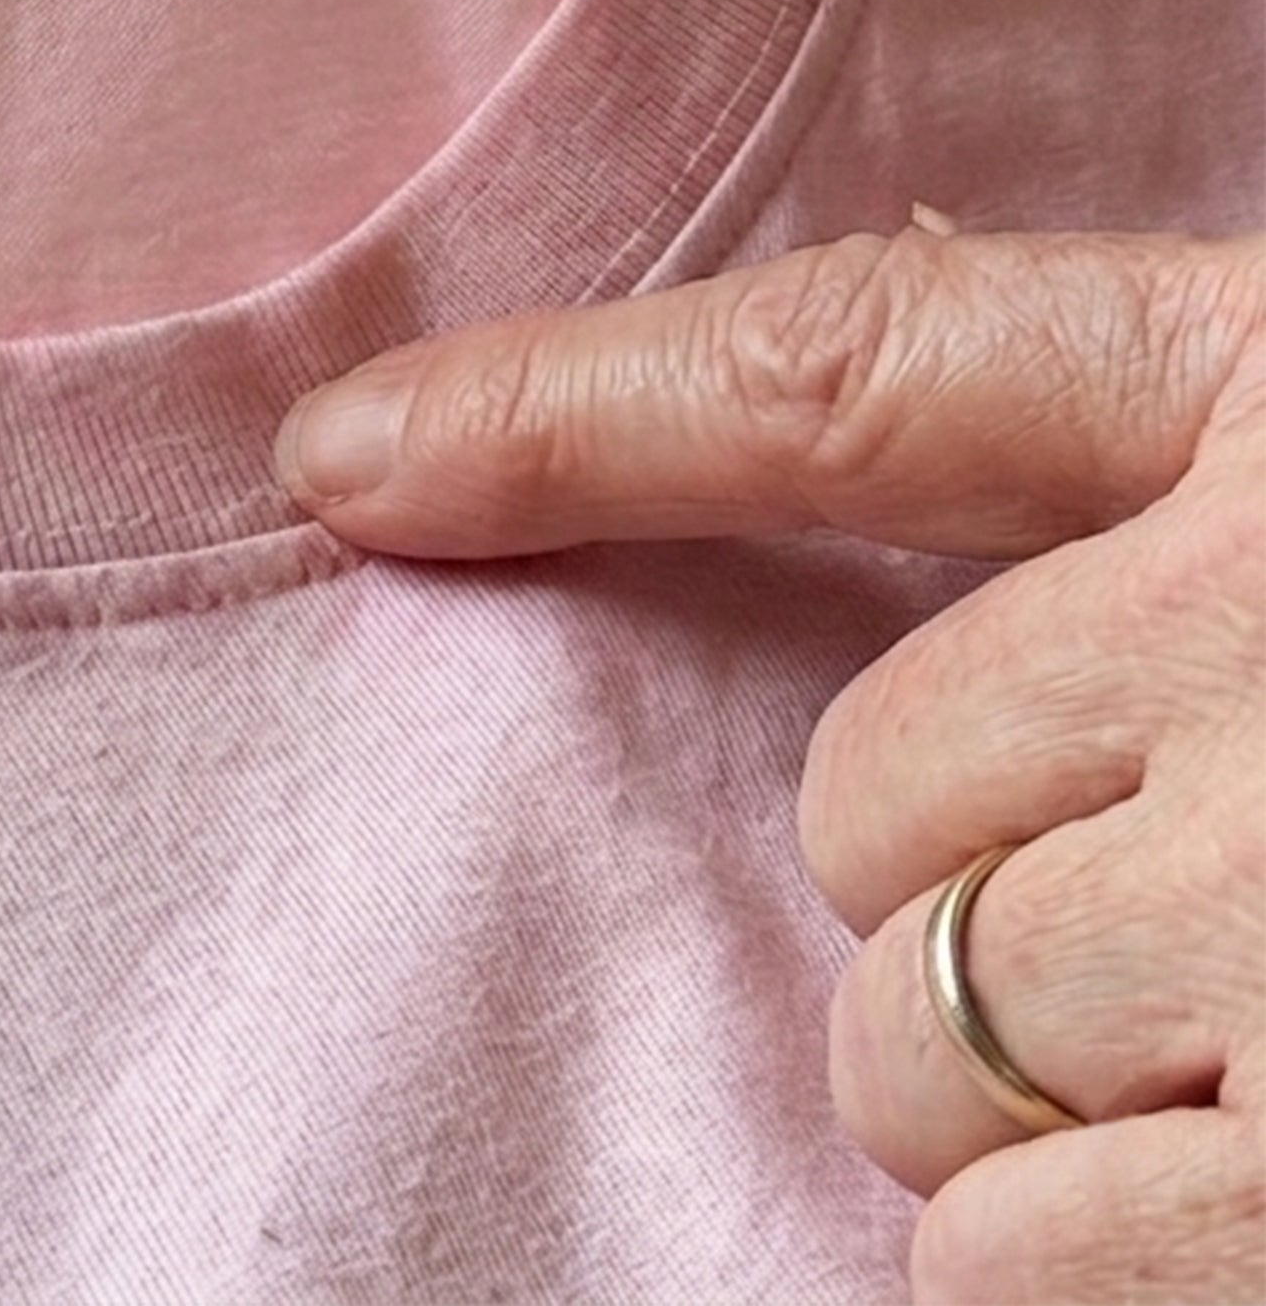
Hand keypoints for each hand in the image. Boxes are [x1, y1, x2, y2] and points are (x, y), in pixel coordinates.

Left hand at [271, 221, 1265, 1305]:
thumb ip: (1115, 435)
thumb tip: (854, 306)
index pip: (848, 372)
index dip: (563, 416)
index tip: (340, 462)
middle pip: (859, 804)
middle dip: (953, 887)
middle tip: (1173, 896)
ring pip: (901, 1054)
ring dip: (1011, 1090)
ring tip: (1243, 1049)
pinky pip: (999, 1268)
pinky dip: (1078, 1264)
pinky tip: (1248, 1186)